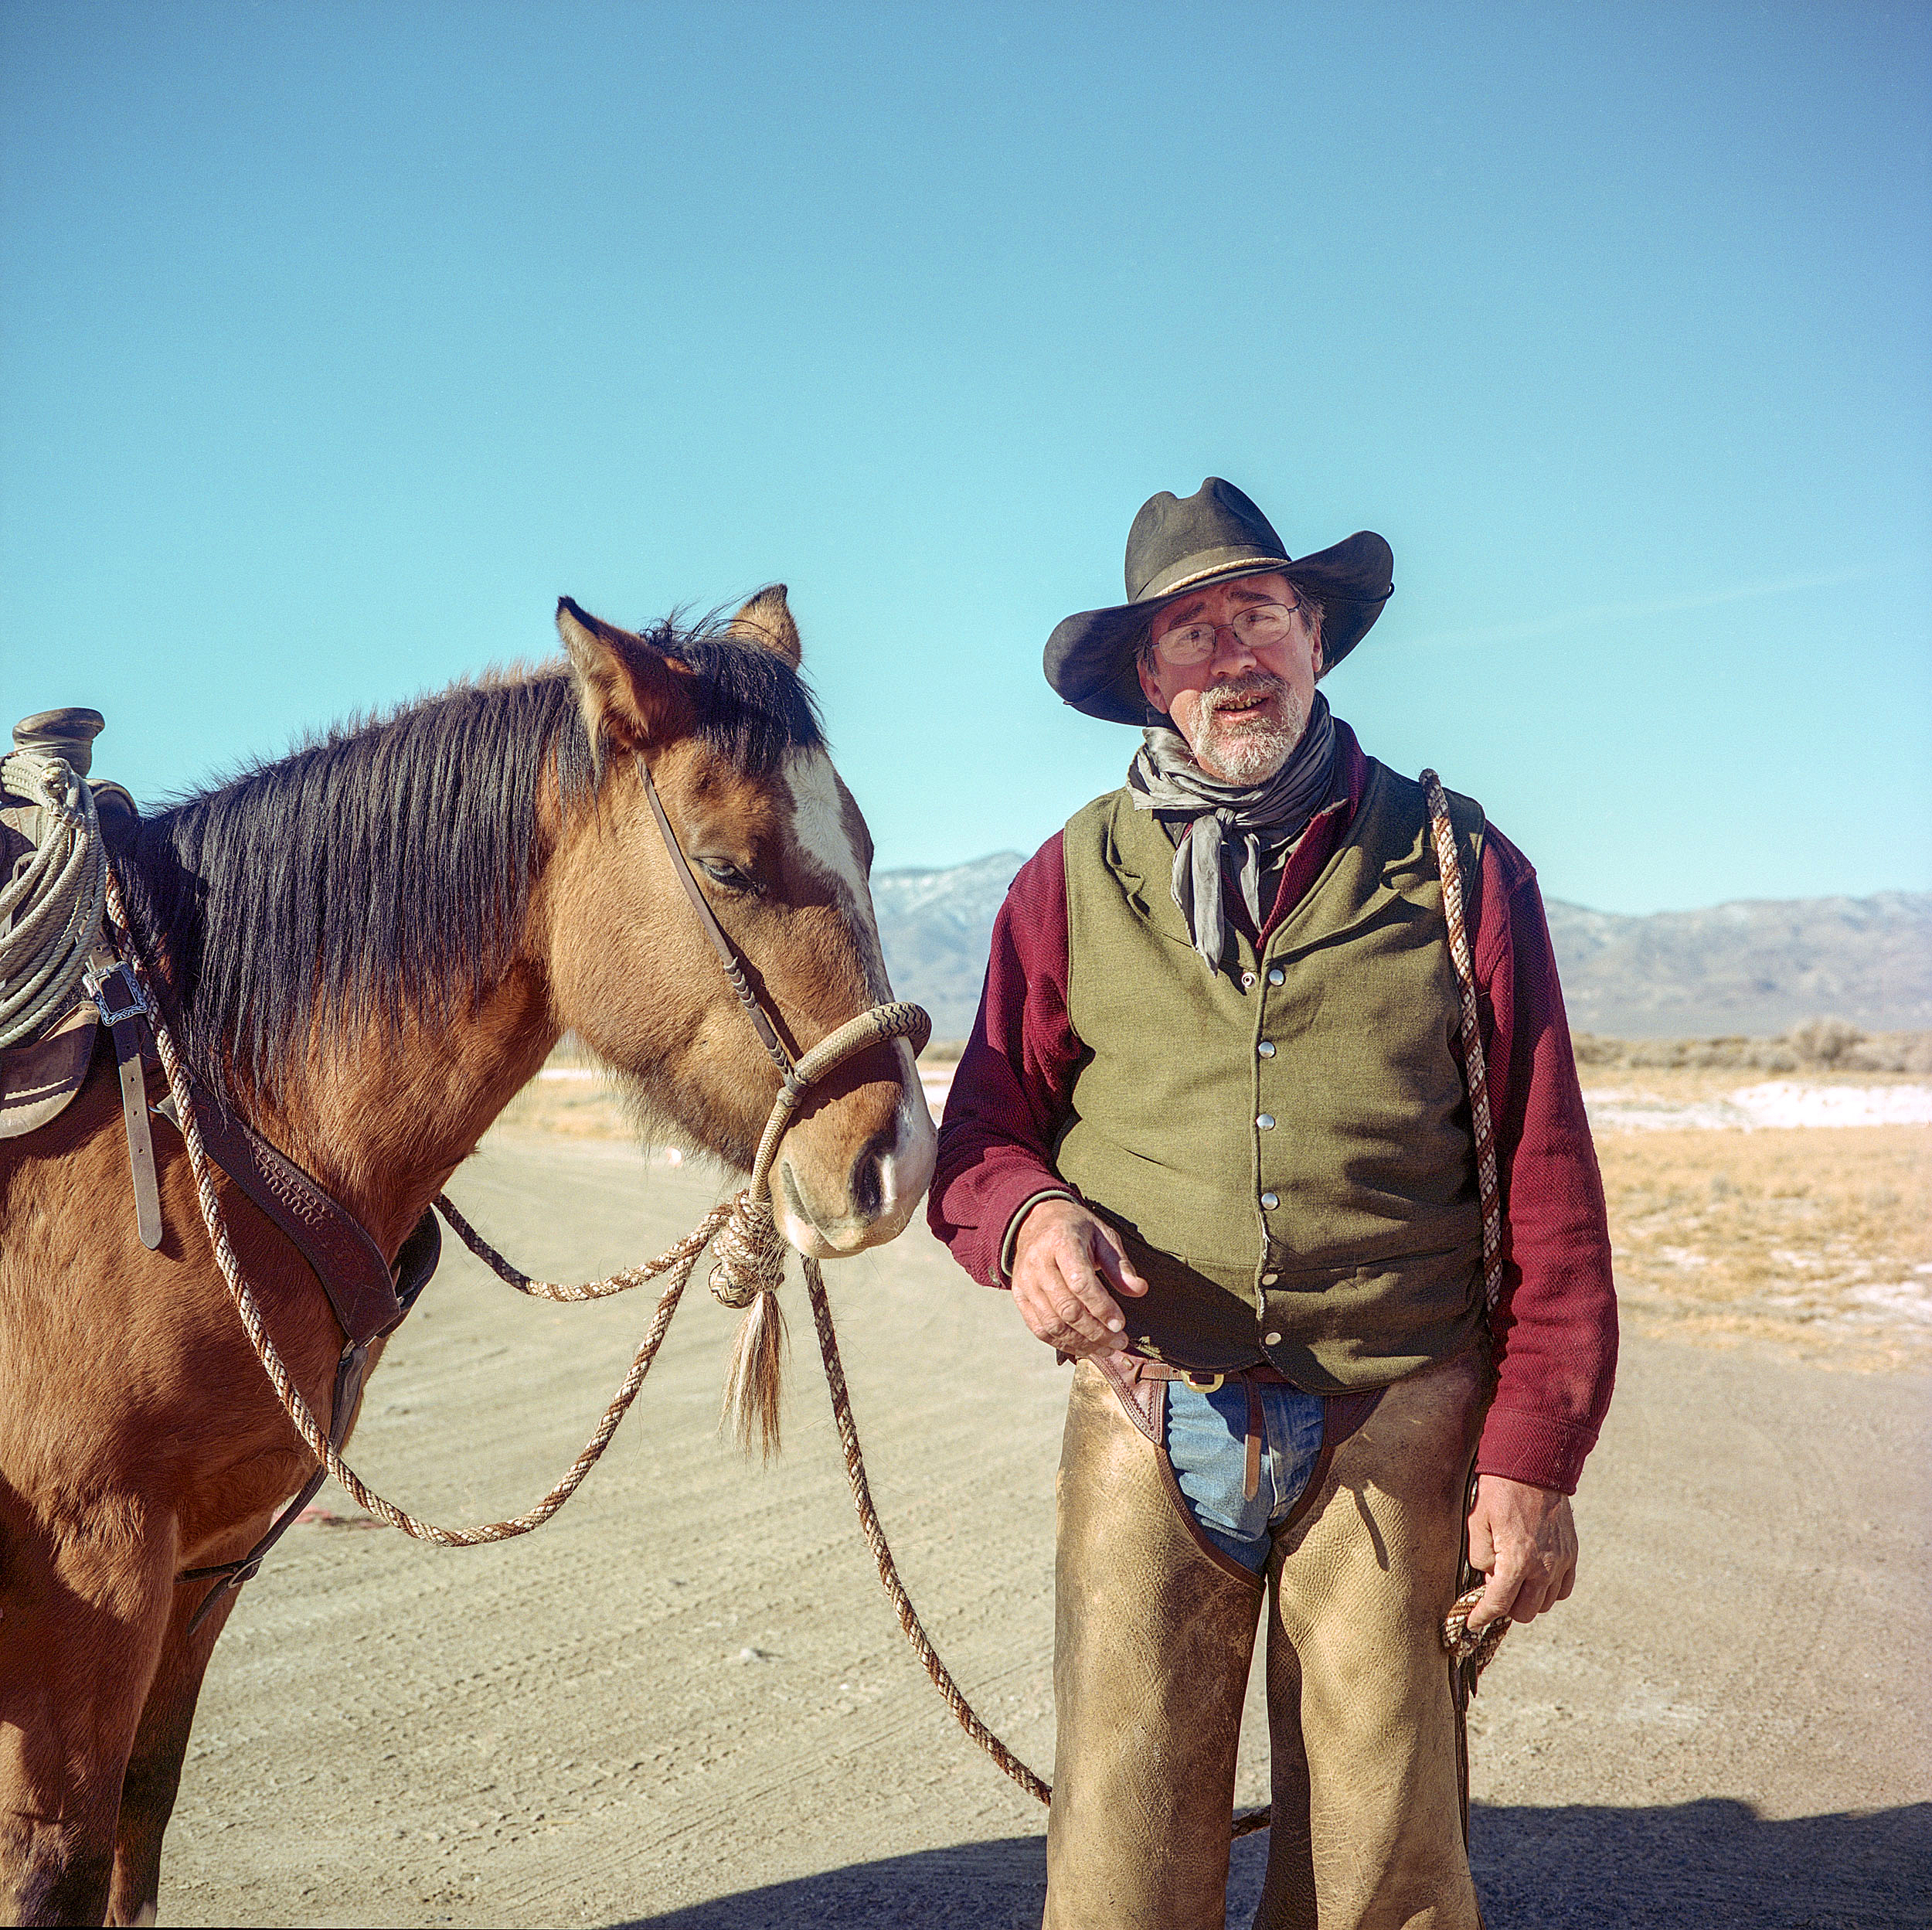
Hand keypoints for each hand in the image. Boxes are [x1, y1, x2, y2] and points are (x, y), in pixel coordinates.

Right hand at [1009, 1198, 1149, 1368]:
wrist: (1037, 1221)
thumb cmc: (1077, 1229)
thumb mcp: (1103, 1236)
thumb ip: (1119, 1265)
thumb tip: (1139, 1290)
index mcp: (1061, 1242)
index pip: (1080, 1282)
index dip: (1101, 1307)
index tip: (1120, 1323)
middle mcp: (1038, 1263)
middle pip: (1067, 1308)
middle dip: (1096, 1331)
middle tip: (1120, 1341)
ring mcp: (1025, 1282)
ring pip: (1053, 1324)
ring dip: (1082, 1343)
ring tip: (1106, 1348)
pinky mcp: (1020, 1296)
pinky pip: (1039, 1328)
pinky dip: (1063, 1344)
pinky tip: (1084, 1347)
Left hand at [1465, 1475, 1577, 1629]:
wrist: (1534, 1466)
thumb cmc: (1500, 1492)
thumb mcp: (1477, 1522)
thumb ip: (1480, 1558)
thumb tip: (1489, 1579)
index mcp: (1516, 1561)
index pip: (1498, 1604)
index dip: (1482, 1617)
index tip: (1472, 1623)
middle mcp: (1543, 1567)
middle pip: (1525, 1612)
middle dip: (1505, 1608)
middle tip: (1493, 1592)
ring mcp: (1561, 1562)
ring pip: (1545, 1603)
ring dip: (1527, 1600)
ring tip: (1513, 1582)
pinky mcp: (1571, 1553)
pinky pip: (1563, 1589)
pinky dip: (1548, 1591)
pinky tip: (1534, 1579)